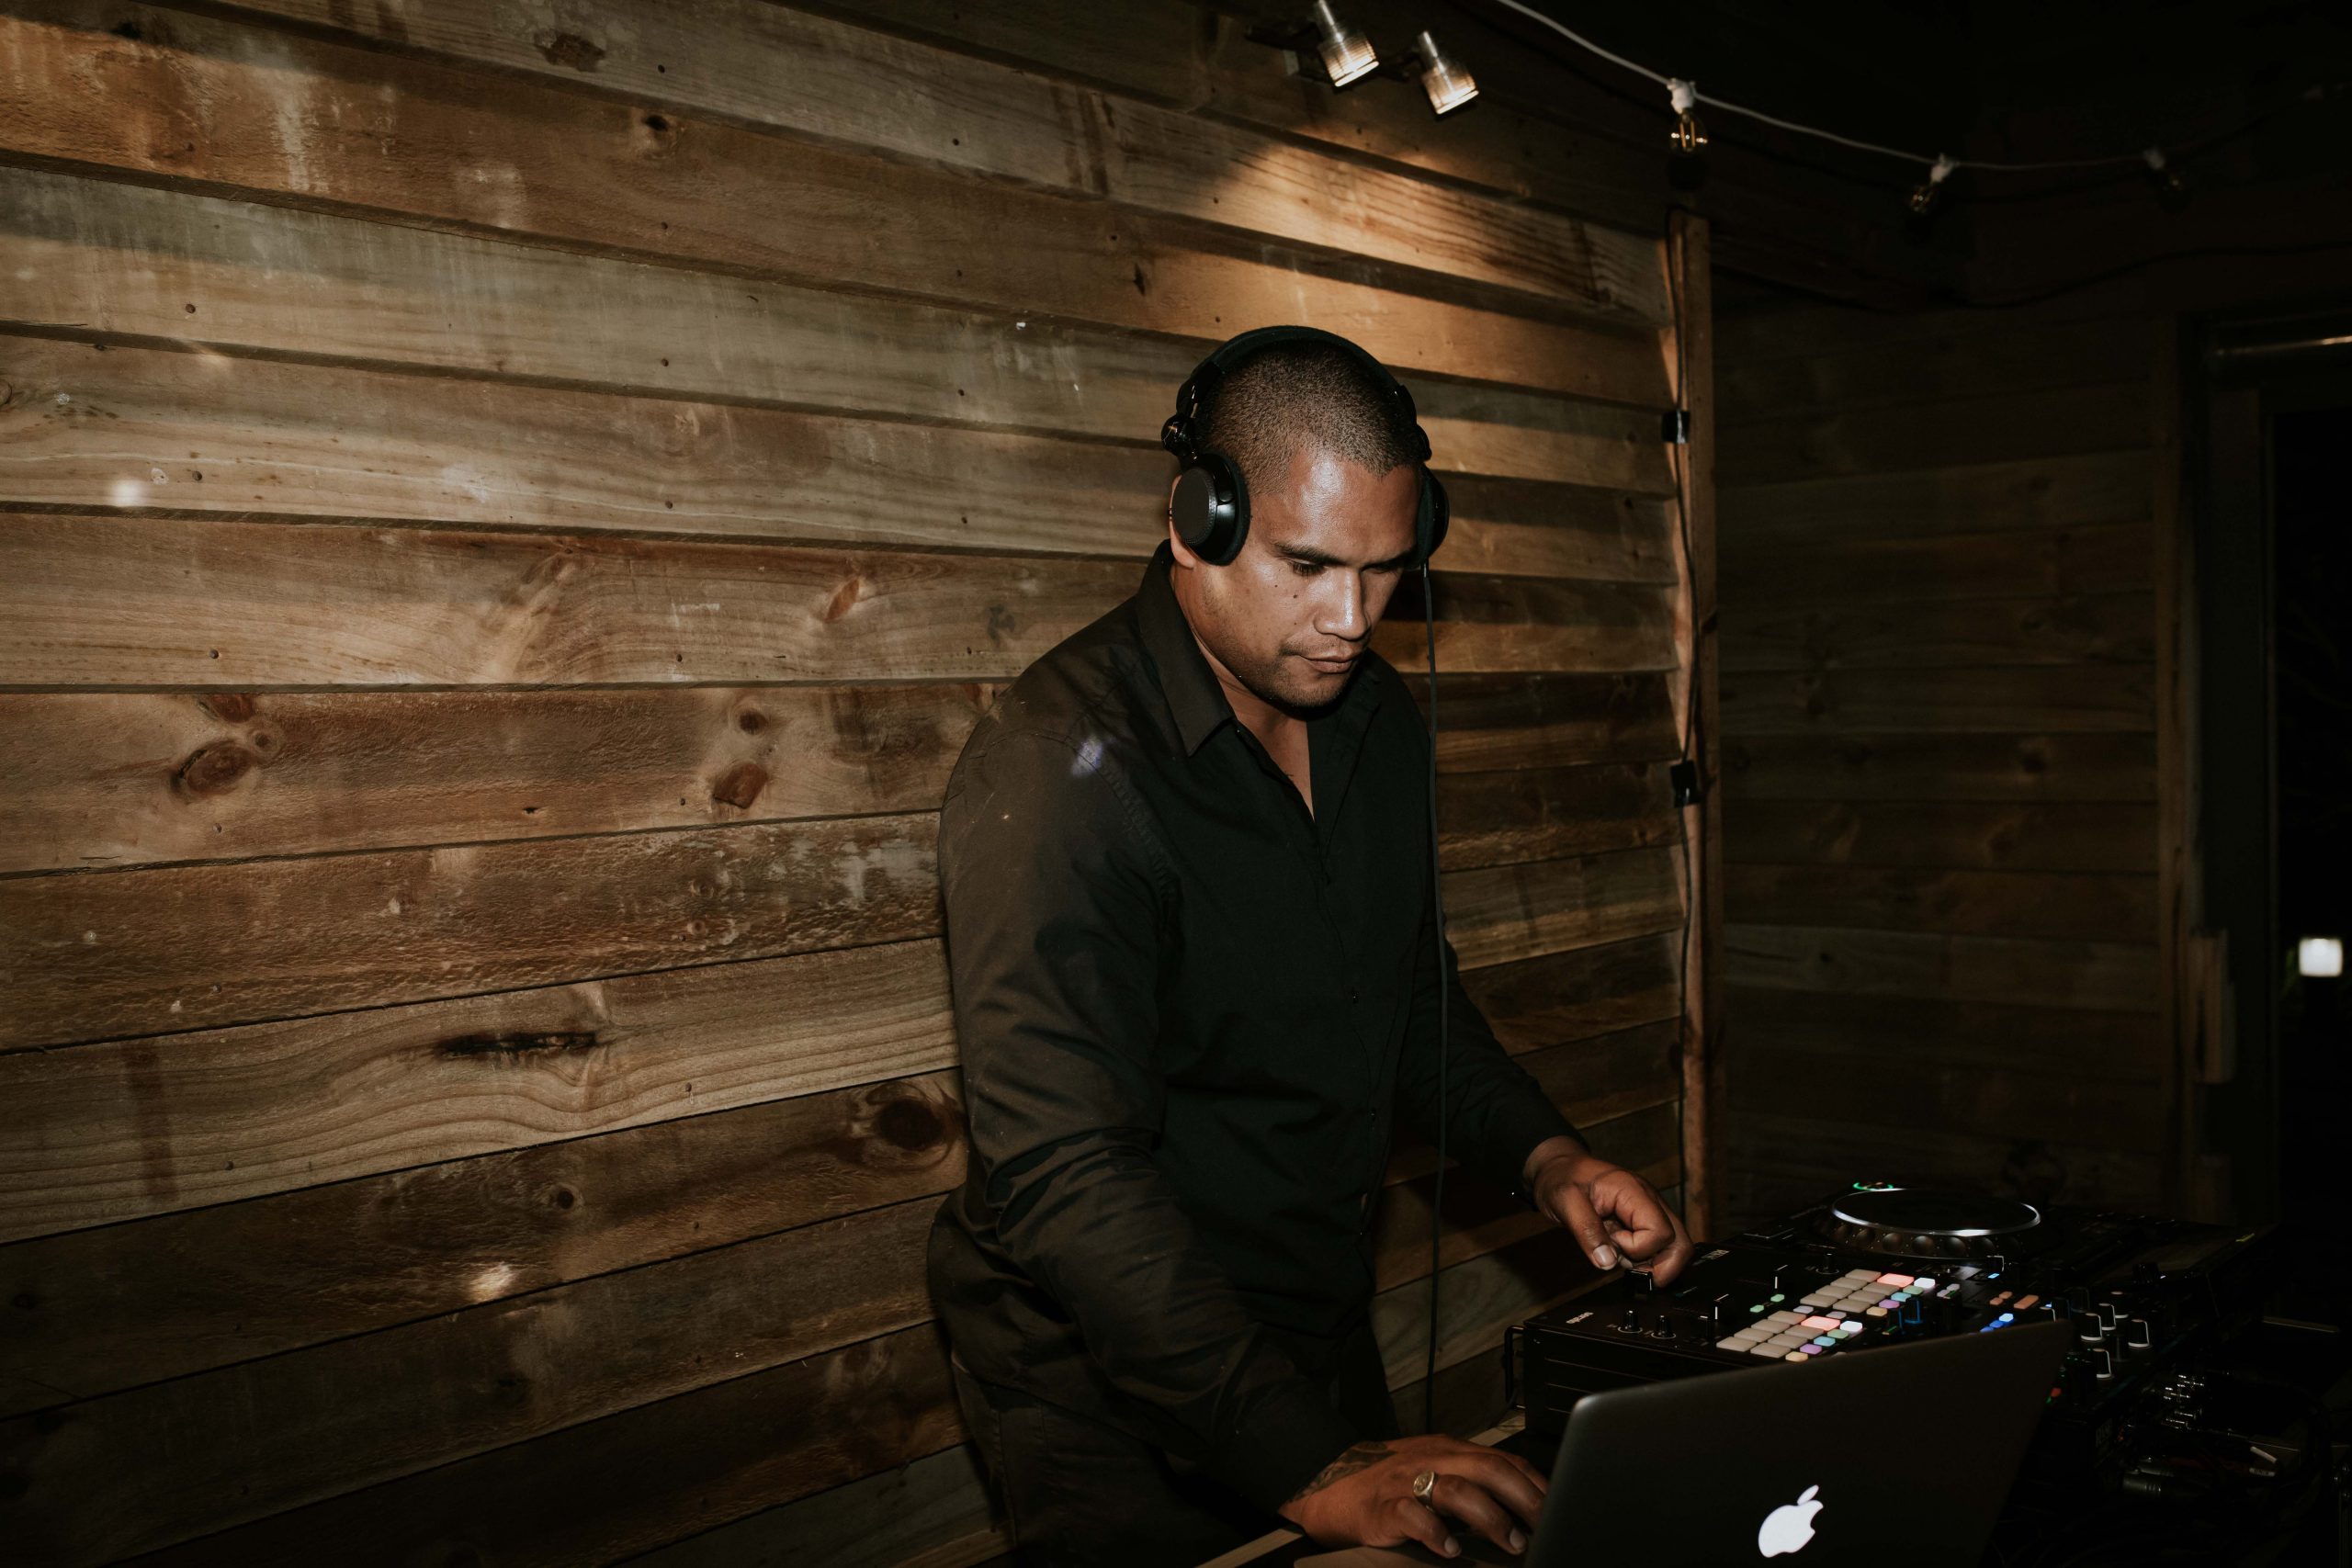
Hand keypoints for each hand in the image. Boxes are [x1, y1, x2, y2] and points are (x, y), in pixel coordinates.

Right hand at [1278, 1434, 1547, 1557]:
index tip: (1559, 1507)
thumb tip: (1522, 1509)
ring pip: (1456, 1488)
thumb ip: (1470, 1482)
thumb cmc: (1386, 1482)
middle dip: (1524, 1498)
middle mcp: (1431, 1459)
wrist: (1325, 1480)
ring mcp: (1405, 1482)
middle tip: (1546, 1525)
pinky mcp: (1381, 1508)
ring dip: (1490, 1516)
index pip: (1504, 1460)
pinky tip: (1450, 1550)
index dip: (1535, 1484)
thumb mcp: (1432, 1469)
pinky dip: (1434, 1532)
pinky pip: (1411, 1516)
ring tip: (1512, 1542)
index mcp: (1449, 1450)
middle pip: (1488, 1468)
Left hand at [1525, 1142, 1695, 1284]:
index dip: (1638, 1248)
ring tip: (1618, 1252)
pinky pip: (1658, 1246)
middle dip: (1660, 1266)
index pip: (1660, 1231)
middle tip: (1629, 1269)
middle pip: (1680, 1242)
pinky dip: (1643, 1257)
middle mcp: (1650, 1201)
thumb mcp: (1565, 1202)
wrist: (1559, 1168)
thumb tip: (1607, 1262)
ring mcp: (1650, 1211)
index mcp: (1634, 1191)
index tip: (1612, 1242)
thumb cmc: (1562, 1178)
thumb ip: (1586, 1231)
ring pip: (1673, 1247)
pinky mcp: (1644, 1220)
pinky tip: (1620, 1249)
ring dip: (1649, 1261)